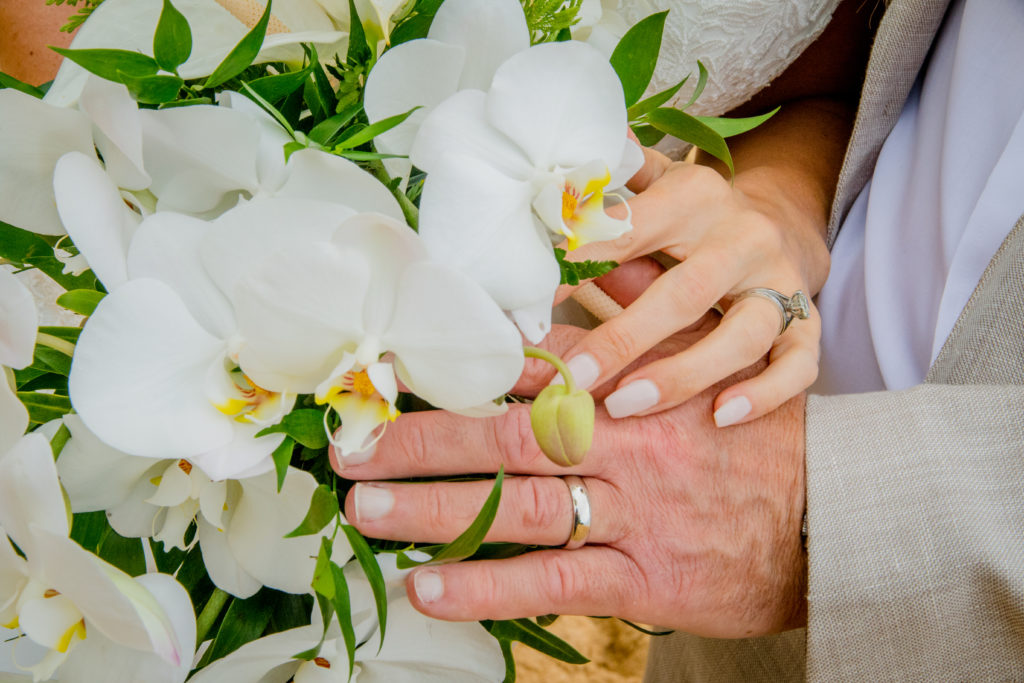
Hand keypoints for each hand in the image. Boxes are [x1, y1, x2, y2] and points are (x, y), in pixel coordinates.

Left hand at [335, 283, 806, 635]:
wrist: (832, 514)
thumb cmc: (751, 436)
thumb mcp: (705, 358)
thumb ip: (638, 313)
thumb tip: (579, 264)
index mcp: (634, 387)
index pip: (531, 376)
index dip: (458, 379)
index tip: (393, 379)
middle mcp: (625, 445)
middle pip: (509, 439)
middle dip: (425, 442)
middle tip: (351, 449)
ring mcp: (632, 513)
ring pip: (519, 508)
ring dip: (435, 509)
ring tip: (365, 510)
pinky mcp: (645, 578)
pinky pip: (556, 581)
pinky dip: (488, 588)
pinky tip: (427, 588)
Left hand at [557, 145, 827, 426]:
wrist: (779, 221)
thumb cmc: (689, 219)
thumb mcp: (650, 193)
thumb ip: (604, 199)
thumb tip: (548, 197)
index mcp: (694, 198)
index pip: (629, 233)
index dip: (580, 267)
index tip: (532, 306)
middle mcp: (744, 237)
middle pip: (686, 292)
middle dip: (626, 339)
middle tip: (576, 378)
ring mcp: (781, 282)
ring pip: (743, 333)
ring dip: (685, 373)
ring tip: (628, 404)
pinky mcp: (808, 322)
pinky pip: (798, 363)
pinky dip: (766, 392)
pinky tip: (723, 417)